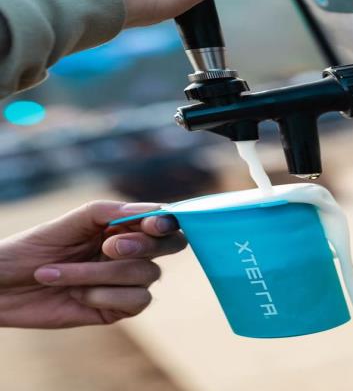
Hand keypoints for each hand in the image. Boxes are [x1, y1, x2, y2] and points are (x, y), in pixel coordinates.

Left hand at [0, 201, 185, 328]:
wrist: (2, 286)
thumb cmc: (35, 247)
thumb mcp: (73, 221)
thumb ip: (113, 211)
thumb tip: (156, 211)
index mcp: (124, 226)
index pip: (163, 221)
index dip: (166, 222)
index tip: (152, 224)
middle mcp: (132, 252)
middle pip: (170, 245)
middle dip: (144, 246)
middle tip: (109, 247)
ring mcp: (126, 281)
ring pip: (146, 274)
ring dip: (102, 274)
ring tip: (60, 274)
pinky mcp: (118, 308)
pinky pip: (136, 301)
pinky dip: (106, 296)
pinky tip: (78, 295)